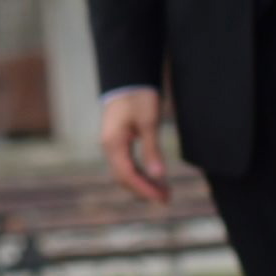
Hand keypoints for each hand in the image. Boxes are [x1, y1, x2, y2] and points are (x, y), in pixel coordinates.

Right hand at [98, 87, 170, 203]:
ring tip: (163, 191)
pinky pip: (125, 164)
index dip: (145, 190)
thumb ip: (152, 149)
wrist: (127, 77)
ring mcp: (111, 145)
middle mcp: (109, 147)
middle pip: (124, 178)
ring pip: (124, 173)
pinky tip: (153, 177)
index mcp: (114, 144)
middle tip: (167, 199)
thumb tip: (159, 175)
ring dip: (142, 184)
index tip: (163, 198)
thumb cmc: (138, 96)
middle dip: (145, 191)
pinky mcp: (116, 142)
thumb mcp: (149, 122)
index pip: (128, 175)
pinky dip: (139, 174)